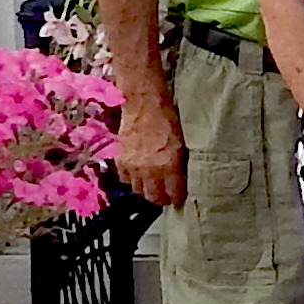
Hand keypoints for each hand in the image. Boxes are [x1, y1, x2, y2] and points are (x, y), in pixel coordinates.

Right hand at [111, 90, 186, 206]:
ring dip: (146, 190)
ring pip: (139, 191)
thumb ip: (180, 166)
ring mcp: (133, 167)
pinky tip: (139, 174)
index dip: (177, 199)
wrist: (144, 105)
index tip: (179, 198)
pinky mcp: (120, 161)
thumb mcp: (183, 145)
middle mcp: (149, 171)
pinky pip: (125, 180)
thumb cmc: (168, 120)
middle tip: (166, 194)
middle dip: (161, 198)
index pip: (173, 195)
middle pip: (154, 198)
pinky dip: (132, 180)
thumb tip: (181, 181)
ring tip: (153, 184)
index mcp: (168, 167)